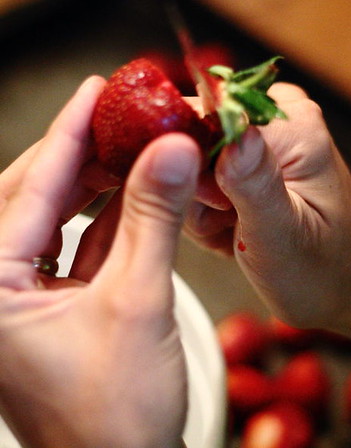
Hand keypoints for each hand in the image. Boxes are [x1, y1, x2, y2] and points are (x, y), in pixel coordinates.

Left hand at [0, 77, 199, 447]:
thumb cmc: (117, 415)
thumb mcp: (139, 302)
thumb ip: (155, 218)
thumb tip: (175, 149)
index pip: (31, 191)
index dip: (69, 134)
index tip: (97, 89)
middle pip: (34, 196)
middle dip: (81, 151)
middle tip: (118, 109)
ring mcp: (21, 297)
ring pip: (55, 217)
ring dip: (98, 181)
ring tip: (133, 142)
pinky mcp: (51, 304)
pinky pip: (75, 243)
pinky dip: (108, 215)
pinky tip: (136, 187)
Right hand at [185, 84, 350, 375]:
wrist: (347, 283)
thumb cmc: (324, 269)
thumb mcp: (284, 234)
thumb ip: (254, 182)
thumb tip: (231, 130)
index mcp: (291, 124)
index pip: (202, 113)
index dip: (187, 163)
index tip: (215, 206)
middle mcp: (276, 115)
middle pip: (191, 136)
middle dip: (198, 190)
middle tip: (231, 225)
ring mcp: (262, 133)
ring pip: (190, 159)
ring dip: (203, 204)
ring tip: (238, 231)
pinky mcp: (253, 152)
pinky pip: (202, 171)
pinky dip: (209, 206)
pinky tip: (236, 227)